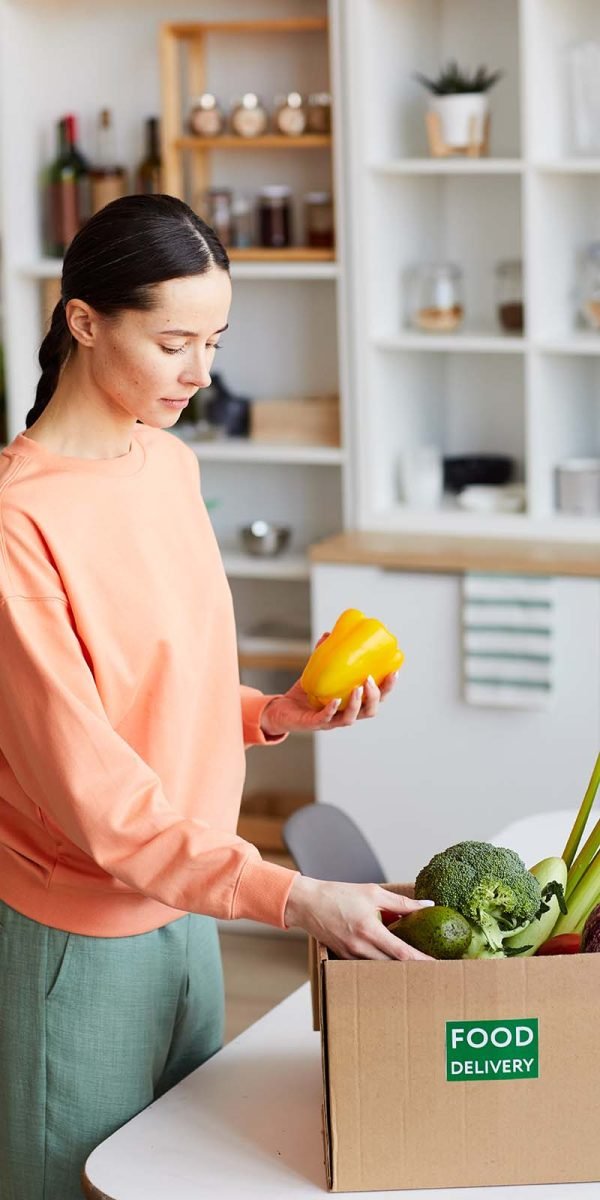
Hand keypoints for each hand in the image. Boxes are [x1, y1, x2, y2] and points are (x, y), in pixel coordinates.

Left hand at [260, 633, 399, 737]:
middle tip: (371, 678)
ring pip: (351, 718)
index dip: (388, 687)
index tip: (395, 671)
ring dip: (357, 703)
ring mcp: (331, 721)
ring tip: (359, 686)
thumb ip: (325, 654)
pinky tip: (336, 701)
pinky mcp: (315, 724)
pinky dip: (332, 710)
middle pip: (370, 710)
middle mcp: (346, 714)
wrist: (283, 710)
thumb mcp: (318, 672)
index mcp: (353, 703)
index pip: (377, 698)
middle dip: (375, 696)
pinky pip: (326, 719)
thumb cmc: (306, 693)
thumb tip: (331, 633)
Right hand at [283, 875, 432, 960]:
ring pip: (381, 969)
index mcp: (369, 930)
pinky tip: (389, 959)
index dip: (422, 961)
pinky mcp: (344, 958)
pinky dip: (380, 964)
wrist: (307, 903)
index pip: (402, 952)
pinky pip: (367, 966)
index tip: (439, 965)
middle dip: (412, 968)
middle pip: (393, 966)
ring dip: (397, 968)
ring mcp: (351, 956)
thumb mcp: (372, 892)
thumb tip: (427, 905)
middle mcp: (360, 947)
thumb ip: (401, 902)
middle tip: (431, 967)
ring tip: (414, 965)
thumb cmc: (339, 894)